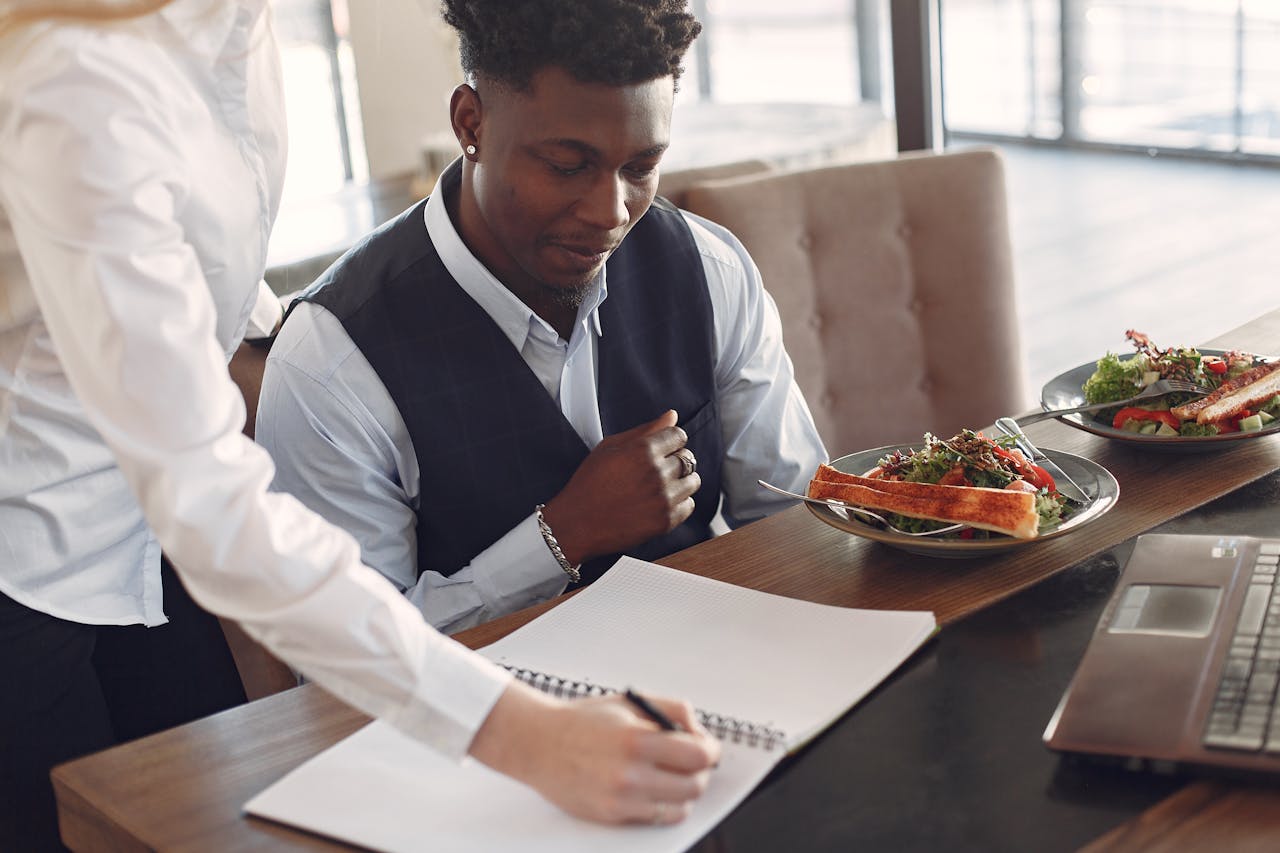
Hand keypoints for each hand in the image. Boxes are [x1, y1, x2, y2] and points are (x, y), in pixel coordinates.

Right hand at [469, 681, 719, 823]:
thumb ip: (672, 710)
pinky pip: (657, 818)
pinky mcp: (612, 816)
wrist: (538, 744)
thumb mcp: (631, 701)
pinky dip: (664, 805)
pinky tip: (655, 788)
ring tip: (672, 775)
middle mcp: (630, 773)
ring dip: (684, 791)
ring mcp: (621, 799)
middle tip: (692, 761)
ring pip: (681, 806)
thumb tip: (698, 730)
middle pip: (694, 784)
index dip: (710, 750)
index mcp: (637, 739)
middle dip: (700, 771)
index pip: (698, 755)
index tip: (707, 747)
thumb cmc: (583, 721)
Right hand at [542, 410, 700, 563]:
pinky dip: (679, 503)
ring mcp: (663, 498)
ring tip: (659, 487)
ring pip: (692, 481)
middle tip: (655, 471)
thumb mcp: (610, 448)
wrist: (577, 524)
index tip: (663, 449)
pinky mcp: (665, 521)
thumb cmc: (588, 484)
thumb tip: (671, 416)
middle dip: (674, 461)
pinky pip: (689, 506)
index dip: (670, 441)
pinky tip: (659, 502)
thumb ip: (645, 430)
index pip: (678, 436)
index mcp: (643, 450)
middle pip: (687, 458)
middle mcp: (657, 473)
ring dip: (681, 481)